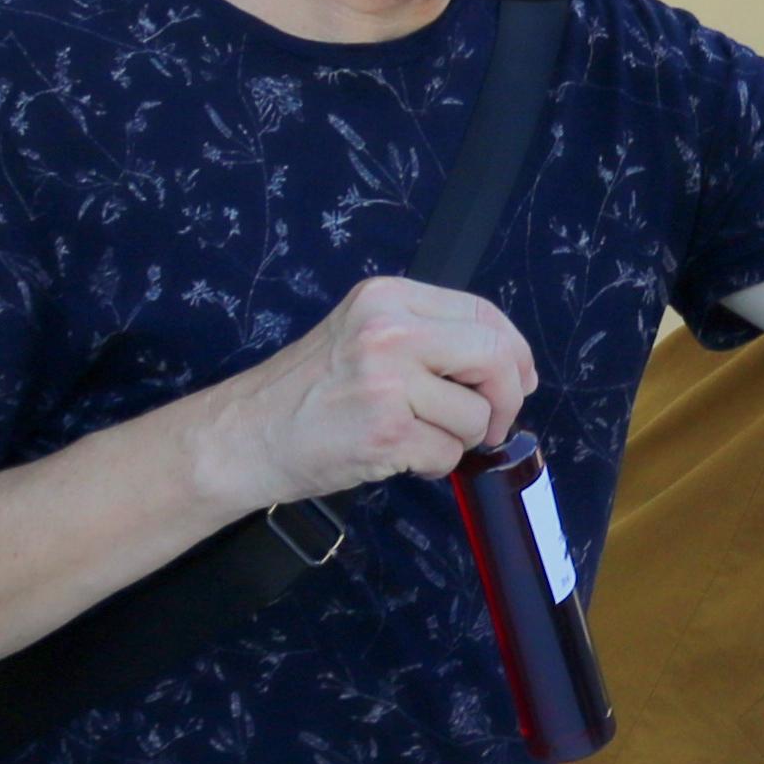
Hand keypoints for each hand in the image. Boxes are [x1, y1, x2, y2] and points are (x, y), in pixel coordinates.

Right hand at [198, 275, 533, 507]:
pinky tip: (394, 454)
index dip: (514, 354)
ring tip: (411, 435)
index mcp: (389, 298)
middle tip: (486, 424)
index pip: (485, 314)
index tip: (518, 381)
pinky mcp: (385, 432)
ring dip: (456, 439)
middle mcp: (389, 330)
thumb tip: (509, 366)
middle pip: (495, 357)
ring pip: (475, 415)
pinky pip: (447, 454)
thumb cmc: (308, 392)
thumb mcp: (364, 334)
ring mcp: (387, 382)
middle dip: (504, 399)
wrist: (246, 435)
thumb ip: (429, 337)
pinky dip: (430, 465)